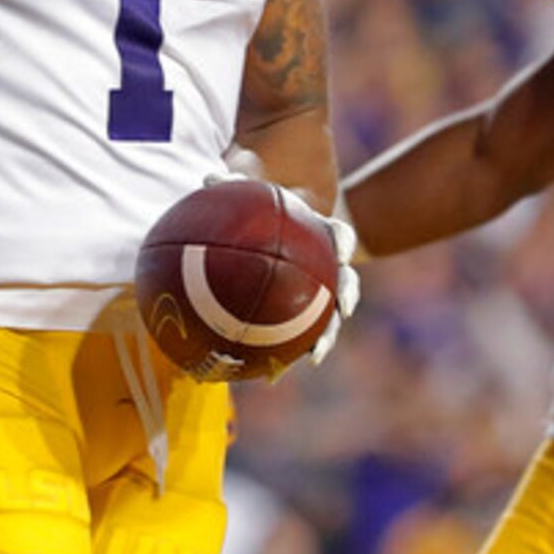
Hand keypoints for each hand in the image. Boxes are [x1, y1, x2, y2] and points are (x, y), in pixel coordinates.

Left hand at [211, 157, 361, 369]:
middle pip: (344, 284)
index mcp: (320, 234)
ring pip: (328, 317)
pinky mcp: (302, 315)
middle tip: (343, 311)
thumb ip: (234, 185)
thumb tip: (208, 177)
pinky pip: (297, 336)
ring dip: (325, 337)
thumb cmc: (261, 207)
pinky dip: (285, 354)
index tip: (342, 253)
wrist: (274, 229)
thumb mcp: (249, 193)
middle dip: (345, 300)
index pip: (340, 235)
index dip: (343, 243)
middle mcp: (326, 265)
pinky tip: (270, 375)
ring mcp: (318, 292)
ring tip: (315, 357)